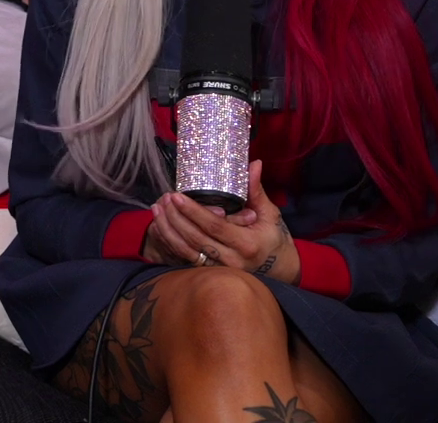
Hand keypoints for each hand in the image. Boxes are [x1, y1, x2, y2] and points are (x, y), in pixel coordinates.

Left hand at [146, 161, 297, 282]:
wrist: (279, 269)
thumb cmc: (274, 238)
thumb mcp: (270, 214)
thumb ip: (256, 190)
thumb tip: (253, 164)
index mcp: (246, 244)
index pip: (214, 226)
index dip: (194, 212)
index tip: (177, 196)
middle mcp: (231, 261)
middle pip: (195, 239)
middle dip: (176, 218)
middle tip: (164, 198)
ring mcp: (219, 270)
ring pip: (186, 251)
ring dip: (168, 230)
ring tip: (157, 209)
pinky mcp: (210, 273)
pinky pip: (185, 258)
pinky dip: (171, 242)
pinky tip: (161, 226)